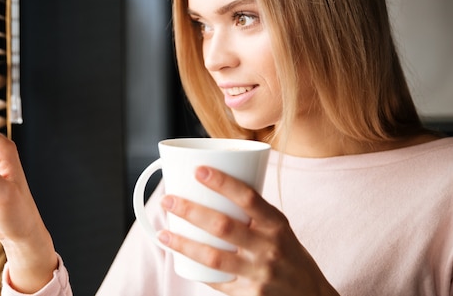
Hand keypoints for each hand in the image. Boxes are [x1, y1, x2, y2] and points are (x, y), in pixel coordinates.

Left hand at [158, 166, 338, 295]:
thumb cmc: (289, 254)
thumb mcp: (280, 229)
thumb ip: (253, 212)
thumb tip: (211, 187)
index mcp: (277, 224)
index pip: (249, 197)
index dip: (222, 182)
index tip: (197, 169)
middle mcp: (270, 248)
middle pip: (223, 226)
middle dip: (190, 211)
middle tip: (168, 200)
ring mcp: (259, 274)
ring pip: (213, 257)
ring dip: (183, 243)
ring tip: (163, 232)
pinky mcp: (250, 295)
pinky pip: (217, 282)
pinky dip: (197, 270)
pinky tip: (180, 259)